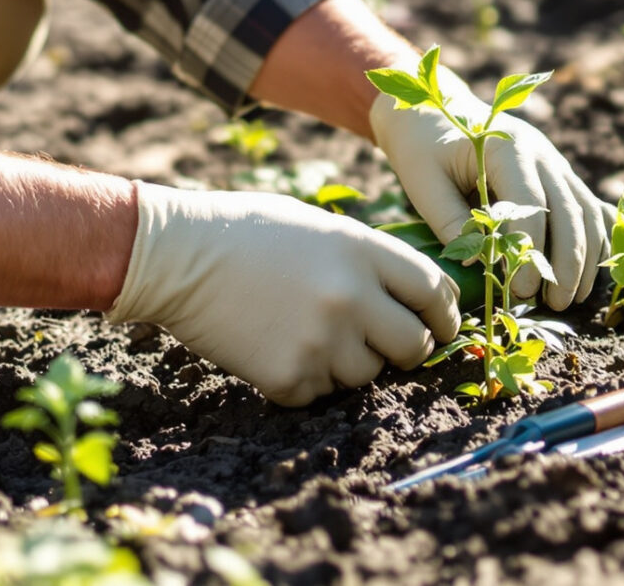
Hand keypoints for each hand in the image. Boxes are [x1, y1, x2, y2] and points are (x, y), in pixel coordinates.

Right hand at [105, 184, 458, 405]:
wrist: (178, 256)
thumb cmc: (247, 232)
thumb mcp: (321, 228)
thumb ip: (368, 260)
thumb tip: (413, 299)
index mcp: (361, 251)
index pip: (434, 292)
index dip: (446, 315)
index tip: (442, 326)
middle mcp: (350, 298)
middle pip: (413, 345)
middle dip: (406, 349)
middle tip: (385, 345)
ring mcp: (321, 341)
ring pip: (365, 375)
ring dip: (348, 363)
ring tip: (307, 333)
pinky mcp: (289, 377)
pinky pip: (319, 394)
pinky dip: (304, 380)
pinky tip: (275, 346)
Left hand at [366, 69, 603, 309]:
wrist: (435, 112)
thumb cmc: (423, 148)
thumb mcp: (423, 183)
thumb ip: (450, 222)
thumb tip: (479, 265)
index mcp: (505, 147)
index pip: (531, 204)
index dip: (530, 250)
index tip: (522, 290)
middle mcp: (540, 153)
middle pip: (569, 211)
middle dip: (567, 262)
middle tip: (553, 304)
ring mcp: (554, 162)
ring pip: (586, 211)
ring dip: (586, 257)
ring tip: (570, 297)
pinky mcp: (558, 175)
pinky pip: (588, 208)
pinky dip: (595, 240)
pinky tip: (588, 273)